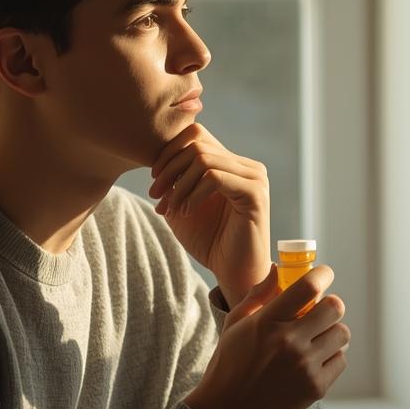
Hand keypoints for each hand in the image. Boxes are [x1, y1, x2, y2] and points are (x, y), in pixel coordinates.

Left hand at [148, 124, 269, 305]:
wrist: (234, 273)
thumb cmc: (210, 242)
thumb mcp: (183, 205)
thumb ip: (174, 180)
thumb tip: (156, 158)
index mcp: (232, 165)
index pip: (197, 135)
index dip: (169, 153)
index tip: (154, 182)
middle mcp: (247, 166)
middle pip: (198, 143)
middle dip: (169, 169)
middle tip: (155, 196)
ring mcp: (254, 177)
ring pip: (204, 159)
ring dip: (178, 185)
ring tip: (170, 209)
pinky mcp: (254, 194)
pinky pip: (214, 177)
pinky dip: (192, 194)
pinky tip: (185, 213)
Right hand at [183, 264, 349, 408]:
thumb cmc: (228, 366)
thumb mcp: (235, 326)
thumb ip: (258, 295)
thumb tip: (276, 268)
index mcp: (268, 322)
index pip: (308, 286)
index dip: (323, 275)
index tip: (324, 275)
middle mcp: (289, 341)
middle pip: (335, 307)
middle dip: (329, 307)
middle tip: (320, 314)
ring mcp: (305, 366)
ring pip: (342, 334)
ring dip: (332, 333)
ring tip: (315, 341)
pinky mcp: (316, 388)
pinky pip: (340, 361)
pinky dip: (331, 359)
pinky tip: (313, 363)